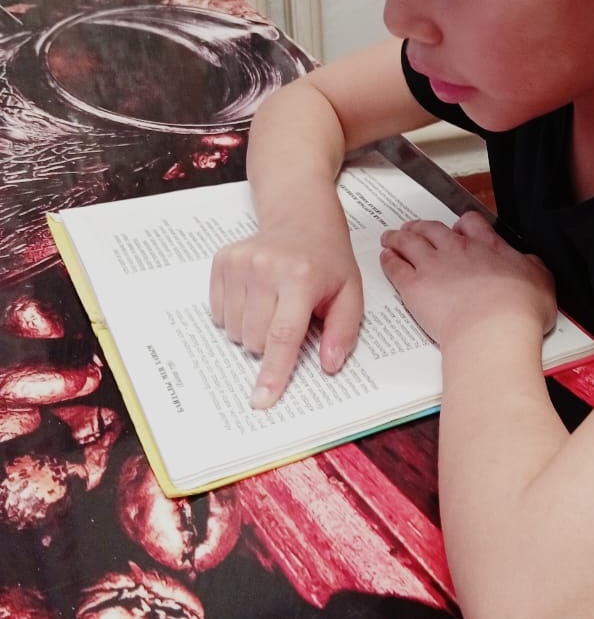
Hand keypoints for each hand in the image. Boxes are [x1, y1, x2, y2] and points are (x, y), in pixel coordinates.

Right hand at [209, 226, 362, 408]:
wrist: (301, 218)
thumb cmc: (327, 261)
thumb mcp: (350, 293)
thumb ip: (343, 331)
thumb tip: (329, 366)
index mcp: (301, 277)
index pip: (283, 336)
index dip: (273, 372)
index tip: (262, 400)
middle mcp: (266, 268)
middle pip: (256, 340)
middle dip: (273, 344)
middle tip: (291, 317)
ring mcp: (240, 263)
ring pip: (236, 331)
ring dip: (254, 331)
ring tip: (275, 304)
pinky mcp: (222, 261)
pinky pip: (219, 315)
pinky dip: (237, 316)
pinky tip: (257, 296)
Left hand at [379, 212, 555, 347]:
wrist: (494, 330)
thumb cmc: (520, 311)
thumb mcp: (541, 281)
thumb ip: (533, 267)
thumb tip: (530, 263)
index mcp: (489, 247)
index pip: (471, 223)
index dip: (461, 224)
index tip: (458, 229)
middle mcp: (459, 250)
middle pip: (434, 229)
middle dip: (423, 226)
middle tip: (416, 228)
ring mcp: (433, 266)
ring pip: (410, 242)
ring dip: (399, 237)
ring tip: (391, 237)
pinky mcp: (414, 287)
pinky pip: (396, 267)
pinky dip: (389, 260)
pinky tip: (385, 258)